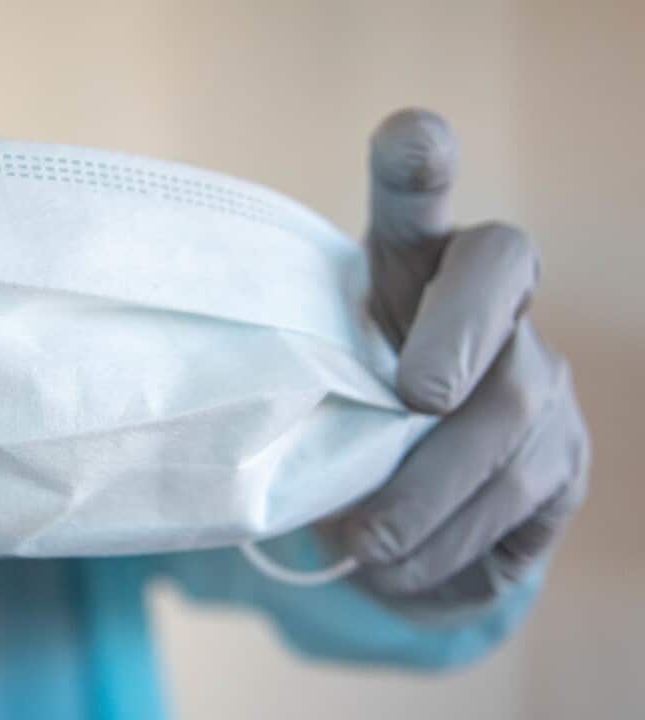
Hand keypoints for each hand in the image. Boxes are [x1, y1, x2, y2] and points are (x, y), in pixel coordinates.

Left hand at [329, 109, 590, 618]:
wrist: (407, 491)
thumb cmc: (336, 409)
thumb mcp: (306, 382)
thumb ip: (296, 385)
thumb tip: (266, 442)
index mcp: (412, 262)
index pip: (416, 196)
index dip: (417, 166)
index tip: (411, 140)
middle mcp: (496, 305)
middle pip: (493, 301)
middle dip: (452, 348)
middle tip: (414, 397)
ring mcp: (543, 383)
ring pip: (506, 429)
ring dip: (426, 499)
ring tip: (362, 544)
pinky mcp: (567, 466)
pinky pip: (519, 511)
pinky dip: (449, 550)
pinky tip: (400, 569)